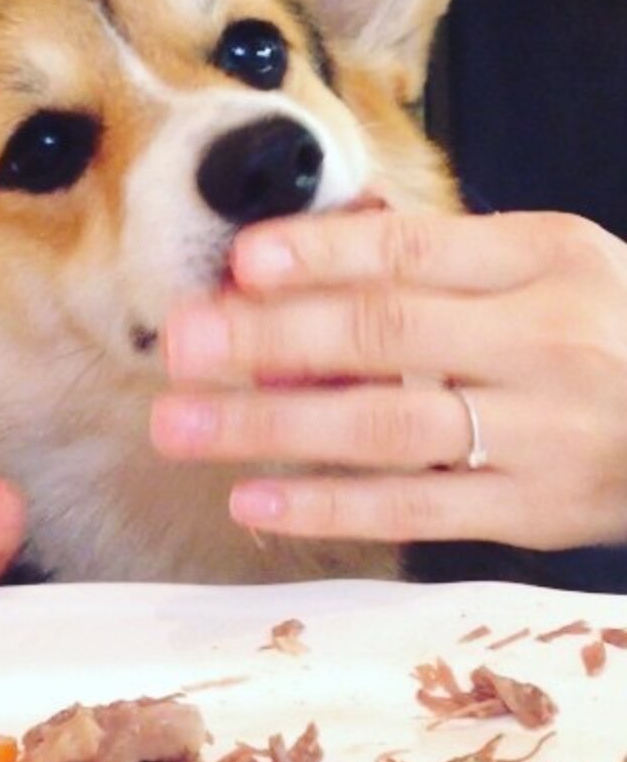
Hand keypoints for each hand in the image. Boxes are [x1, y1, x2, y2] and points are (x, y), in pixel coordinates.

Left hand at [151, 210, 626, 549]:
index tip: (240, 261)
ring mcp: (542, 431)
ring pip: (385, 427)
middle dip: (269, 338)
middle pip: (385, 334)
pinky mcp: (535, 511)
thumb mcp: (548, 268)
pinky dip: (329, 506)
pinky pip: (415, 507)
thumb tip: (296, 258)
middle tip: (178, 345)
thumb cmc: (606, 329)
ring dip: (272, 425)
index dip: (323, 254)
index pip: (414, 250)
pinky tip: (253, 499)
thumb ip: (437, 263)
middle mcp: (545, 339)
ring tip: (180, 426)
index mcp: (545, 259)